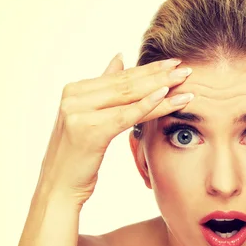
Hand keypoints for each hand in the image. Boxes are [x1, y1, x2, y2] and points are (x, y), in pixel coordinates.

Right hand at [37, 53, 193, 205]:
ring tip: (184, 80)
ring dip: (161, 87)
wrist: (60, 187)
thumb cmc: (79, 156)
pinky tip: (167, 96)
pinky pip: (126, 115)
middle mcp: (74, 97)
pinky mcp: (90, 130)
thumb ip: (103, 88)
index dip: (149, 69)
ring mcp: (79, 112)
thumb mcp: (89, 116)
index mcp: (75, 90)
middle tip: (185, 68)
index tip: (173, 62)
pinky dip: (148, 105)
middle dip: (159, 75)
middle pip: (127, 83)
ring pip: (130, 96)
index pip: (121, 77)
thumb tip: (120, 58)